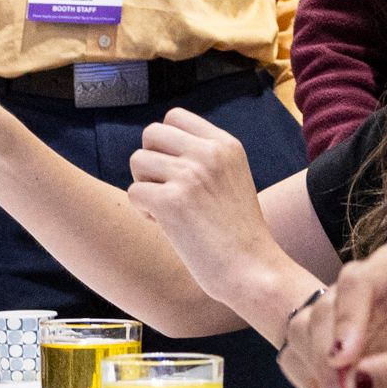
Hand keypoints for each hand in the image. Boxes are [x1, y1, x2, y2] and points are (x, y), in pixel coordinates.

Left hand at [127, 112, 286, 298]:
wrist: (252, 271)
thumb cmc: (237, 234)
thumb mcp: (231, 178)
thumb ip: (202, 157)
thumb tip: (156, 149)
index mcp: (226, 144)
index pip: (175, 116)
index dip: (166, 144)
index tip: (178, 171)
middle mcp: (208, 153)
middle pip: (151, 134)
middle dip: (151, 162)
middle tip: (168, 191)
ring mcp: (189, 175)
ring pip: (137, 161)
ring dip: (146, 187)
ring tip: (170, 211)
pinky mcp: (171, 202)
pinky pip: (134, 193)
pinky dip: (144, 213)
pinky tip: (169, 228)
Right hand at [290, 247, 386, 387]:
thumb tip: (354, 383)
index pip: (358, 281)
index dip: (347, 318)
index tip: (344, 359)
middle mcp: (360, 288)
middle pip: (322, 310)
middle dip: (328, 361)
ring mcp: (336, 318)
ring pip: (300, 332)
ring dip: (320, 376)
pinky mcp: (317, 348)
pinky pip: (291, 358)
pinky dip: (310, 386)